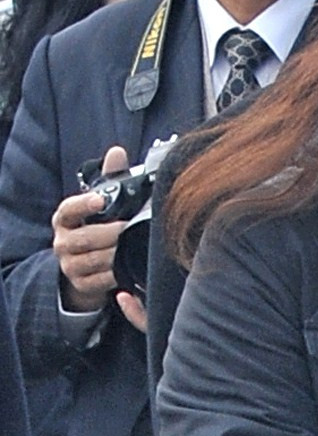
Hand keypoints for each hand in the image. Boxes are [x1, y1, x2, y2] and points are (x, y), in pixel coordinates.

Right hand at [53, 145, 135, 317]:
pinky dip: (119, 273)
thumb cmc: (99, 227)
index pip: (69, 209)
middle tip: (133, 227)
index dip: (84, 204)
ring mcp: (70, 265)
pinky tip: (134, 266)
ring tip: (137, 246)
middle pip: (86, 238)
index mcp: (65, 218)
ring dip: (118, 254)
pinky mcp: (82, 284)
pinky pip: (101, 280)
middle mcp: (62, 242)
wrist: (88, 266)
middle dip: (112, 233)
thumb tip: (117, 152)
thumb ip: (110, 178)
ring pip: (95, 260)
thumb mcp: (102, 203)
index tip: (101, 199)